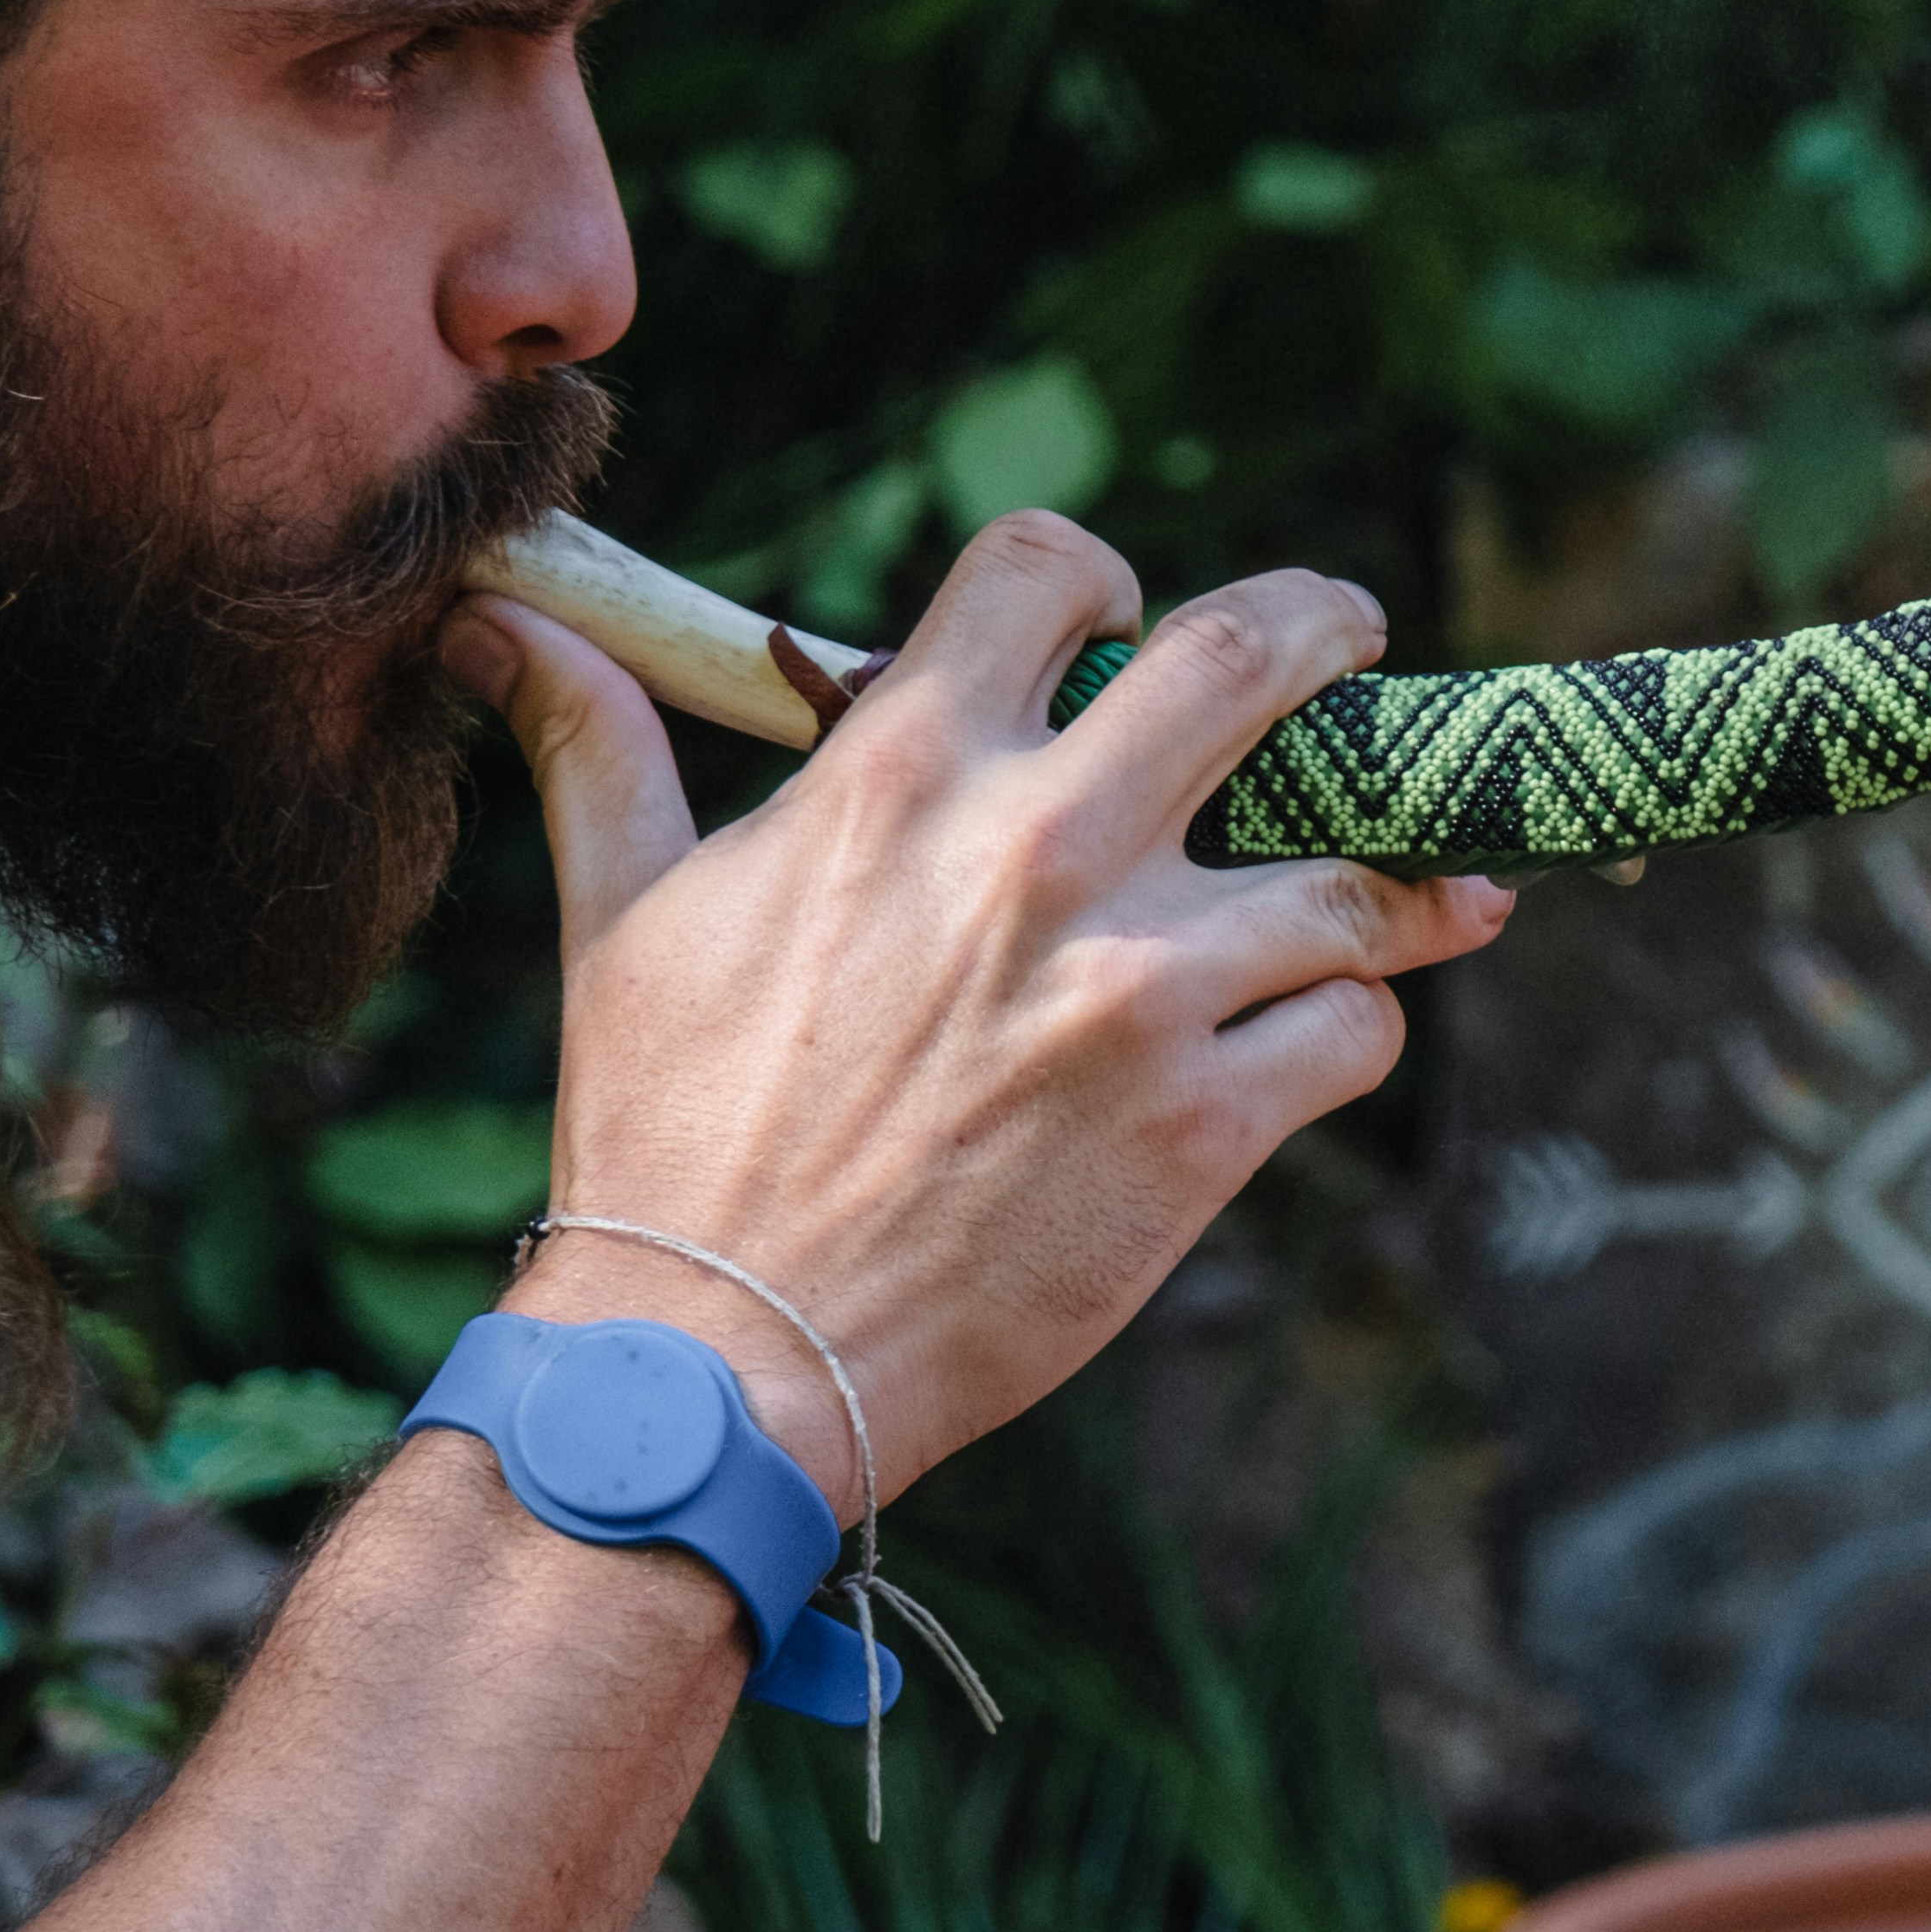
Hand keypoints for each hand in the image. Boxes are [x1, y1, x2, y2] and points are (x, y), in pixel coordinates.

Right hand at [443, 512, 1514, 1502]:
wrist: (718, 1362)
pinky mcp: (1202, 1124)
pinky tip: (1324, 1033)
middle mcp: (1037, 851)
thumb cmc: (667, 1134)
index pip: (1050, 569)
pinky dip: (1357, 1022)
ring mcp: (1136, 988)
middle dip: (1330, 631)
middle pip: (1259, 654)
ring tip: (1429, 883)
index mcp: (901, 772)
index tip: (1123, 626)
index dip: (1098, 581)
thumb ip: (599, 748)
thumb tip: (502, 624)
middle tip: (1355, 650)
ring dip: (1398, 870)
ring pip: (1354, 868)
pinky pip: (1355, 1026)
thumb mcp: (622, 918)